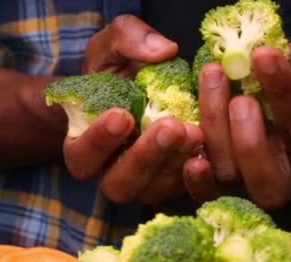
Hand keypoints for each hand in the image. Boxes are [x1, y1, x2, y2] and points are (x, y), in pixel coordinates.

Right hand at [64, 15, 202, 204]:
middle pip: (120, 184)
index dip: (98, 142)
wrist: (141, 89)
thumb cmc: (118, 70)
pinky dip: (199, 177)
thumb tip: (163, 50)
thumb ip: (129, 40)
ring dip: (174, 163)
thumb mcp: (114, 46)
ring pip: (155, 190)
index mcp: (85, 145)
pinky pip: (186, 191)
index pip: (82, 156)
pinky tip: (209, 151)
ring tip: (195, 131)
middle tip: (170, 126)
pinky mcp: (177, 182)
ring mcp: (146, 182)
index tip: (122, 115)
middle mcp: (112, 171)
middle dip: (145, 157)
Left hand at [185, 43, 290, 209]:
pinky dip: (192, 170)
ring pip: (228, 176)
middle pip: (266, 178)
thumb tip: (289, 54)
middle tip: (241, 97)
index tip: (263, 55)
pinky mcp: (216, 185)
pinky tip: (186, 131)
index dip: (282, 91)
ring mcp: (246, 185)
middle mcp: (283, 176)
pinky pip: (201, 190)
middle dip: (250, 140)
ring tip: (212, 78)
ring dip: (215, 129)